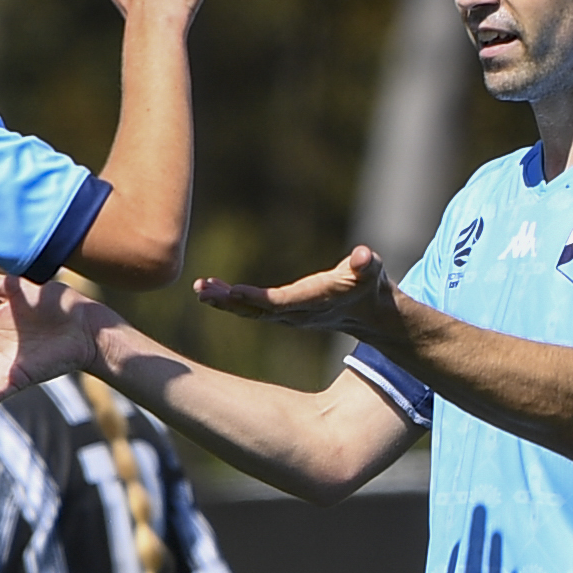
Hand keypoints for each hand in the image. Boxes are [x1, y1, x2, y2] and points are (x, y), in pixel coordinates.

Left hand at [195, 244, 399, 337]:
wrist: (370, 313)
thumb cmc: (369, 285)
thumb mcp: (372, 272)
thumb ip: (367, 265)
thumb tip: (364, 256)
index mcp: (315, 301)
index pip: (282, 303)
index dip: (258, 299)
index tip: (233, 292)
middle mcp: (297, 313)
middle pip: (258, 310)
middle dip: (230, 302)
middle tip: (203, 291)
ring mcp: (287, 316)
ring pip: (250, 311)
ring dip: (223, 301)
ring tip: (200, 289)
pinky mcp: (281, 313)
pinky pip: (251, 309)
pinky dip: (229, 300)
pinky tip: (208, 290)